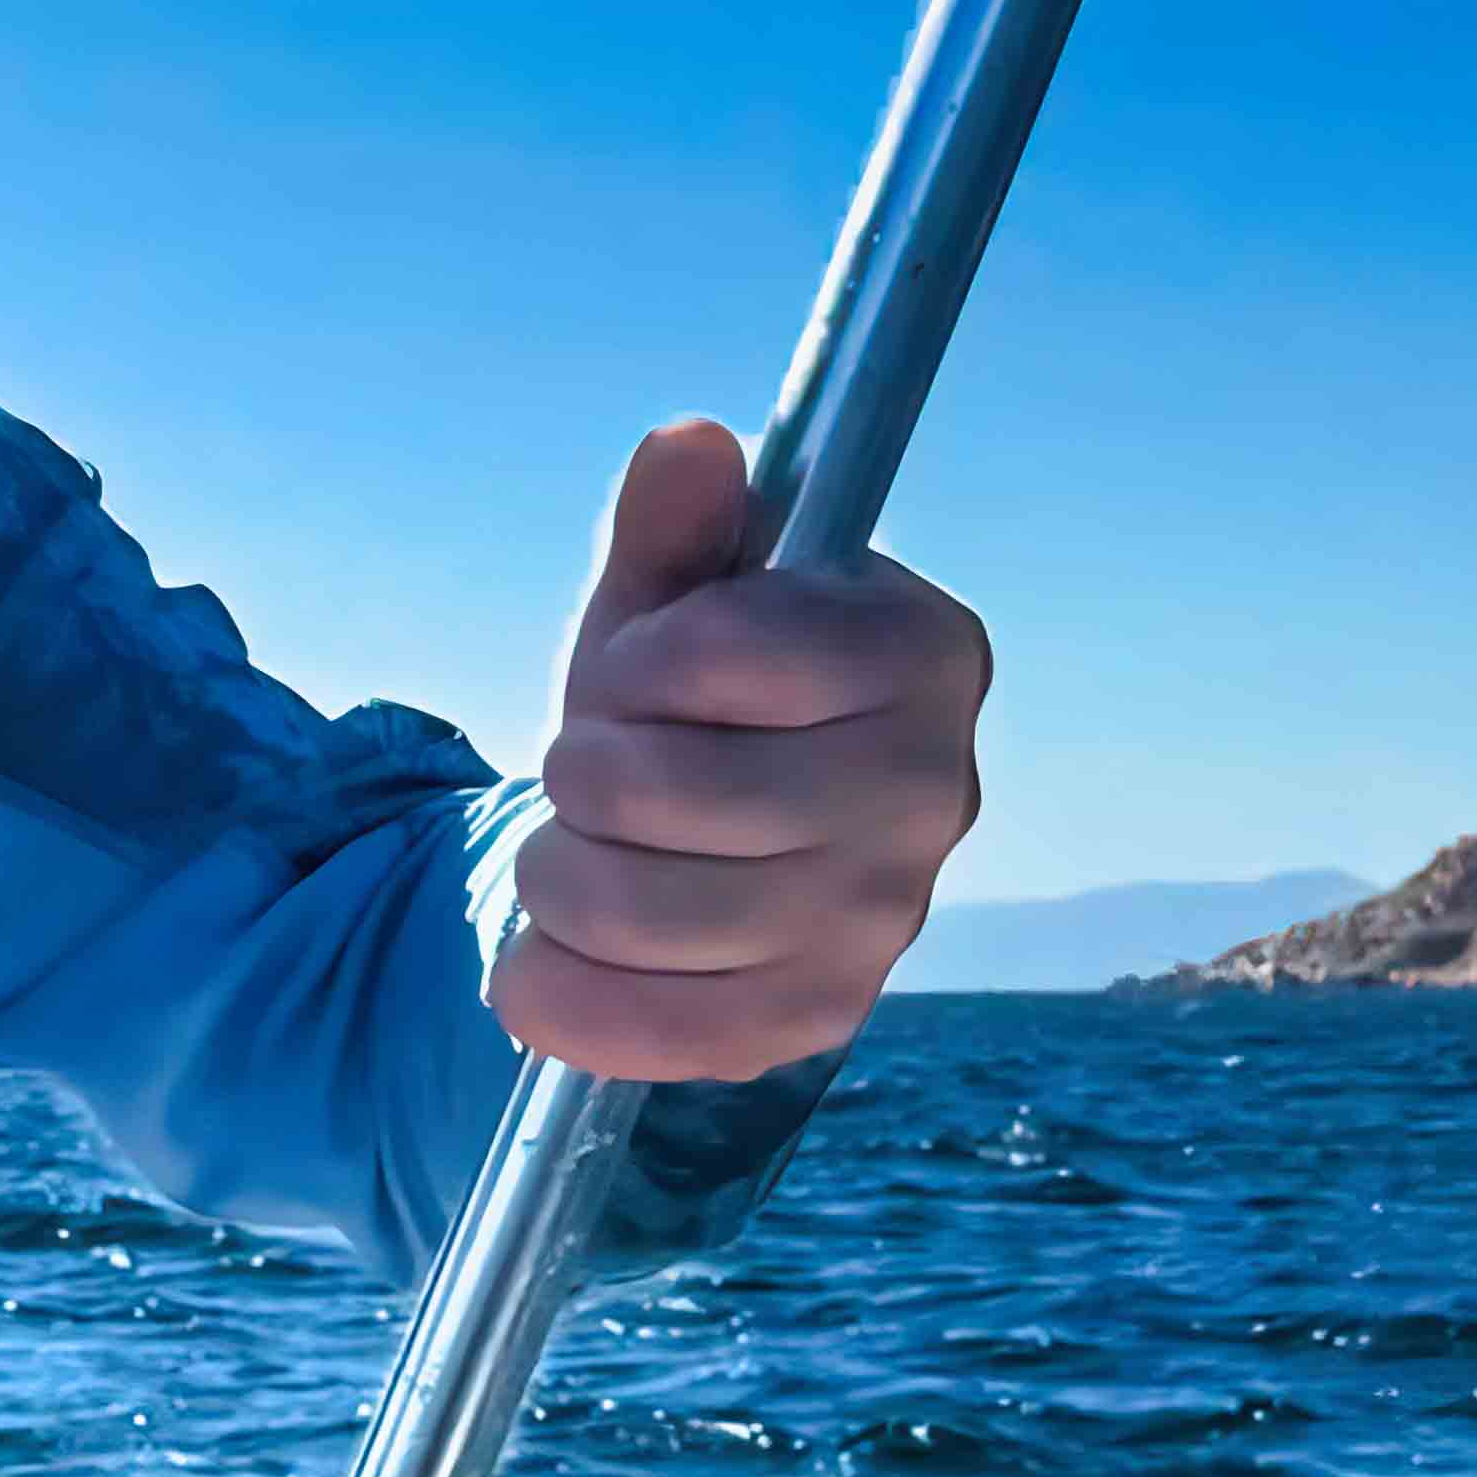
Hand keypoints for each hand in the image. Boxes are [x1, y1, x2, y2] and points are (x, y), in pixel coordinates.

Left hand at [489, 418, 985, 1081]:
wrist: (714, 856)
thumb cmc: (699, 708)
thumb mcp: (677, 607)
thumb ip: (678, 530)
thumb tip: (688, 449)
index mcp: (924, 654)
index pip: (725, 651)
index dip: (637, 663)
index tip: (633, 674)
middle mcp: (934, 792)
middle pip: (661, 790)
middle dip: (579, 773)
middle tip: (590, 773)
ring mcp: (882, 923)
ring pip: (634, 908)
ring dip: (554, 876)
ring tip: (571, 853)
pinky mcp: (811, 1024)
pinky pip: (637, 1026)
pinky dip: (550, 990)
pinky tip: (542, 955)